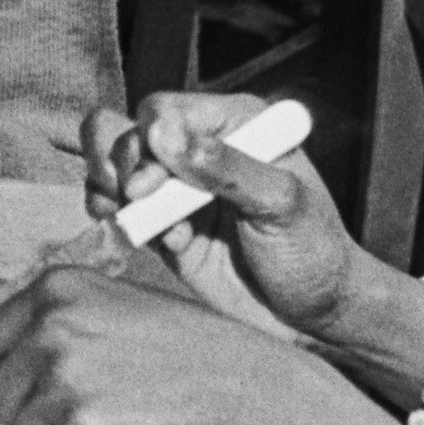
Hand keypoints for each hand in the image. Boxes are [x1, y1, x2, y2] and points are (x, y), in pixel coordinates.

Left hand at [0, 259, 398, 424]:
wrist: (265, 403)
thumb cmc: (209, 363)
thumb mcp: (127, 311)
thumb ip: (66, 325)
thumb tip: (14, 355)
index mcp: (60, 288)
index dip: (10, 375)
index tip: (35, 389)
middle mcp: (54, 327)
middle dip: (33, 415)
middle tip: (93, 413)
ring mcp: (66, 380)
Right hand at [85, 97, 413, 378]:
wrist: (315, 313)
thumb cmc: (313, 250)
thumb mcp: (280, 203)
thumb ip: (224, 167)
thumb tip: (161, 134)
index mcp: (234, 123)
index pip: (165, 111)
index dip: (148, 141)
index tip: (151, 183)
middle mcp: (200, 148)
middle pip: (129, 131)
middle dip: (122, 164)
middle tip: (137, 200)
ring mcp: (177, 188)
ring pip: (111, 162)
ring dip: (108, 187)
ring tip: (130, 216)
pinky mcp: (162, 225)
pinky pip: (116, 206)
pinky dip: (114, 216)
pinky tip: (141, 236)